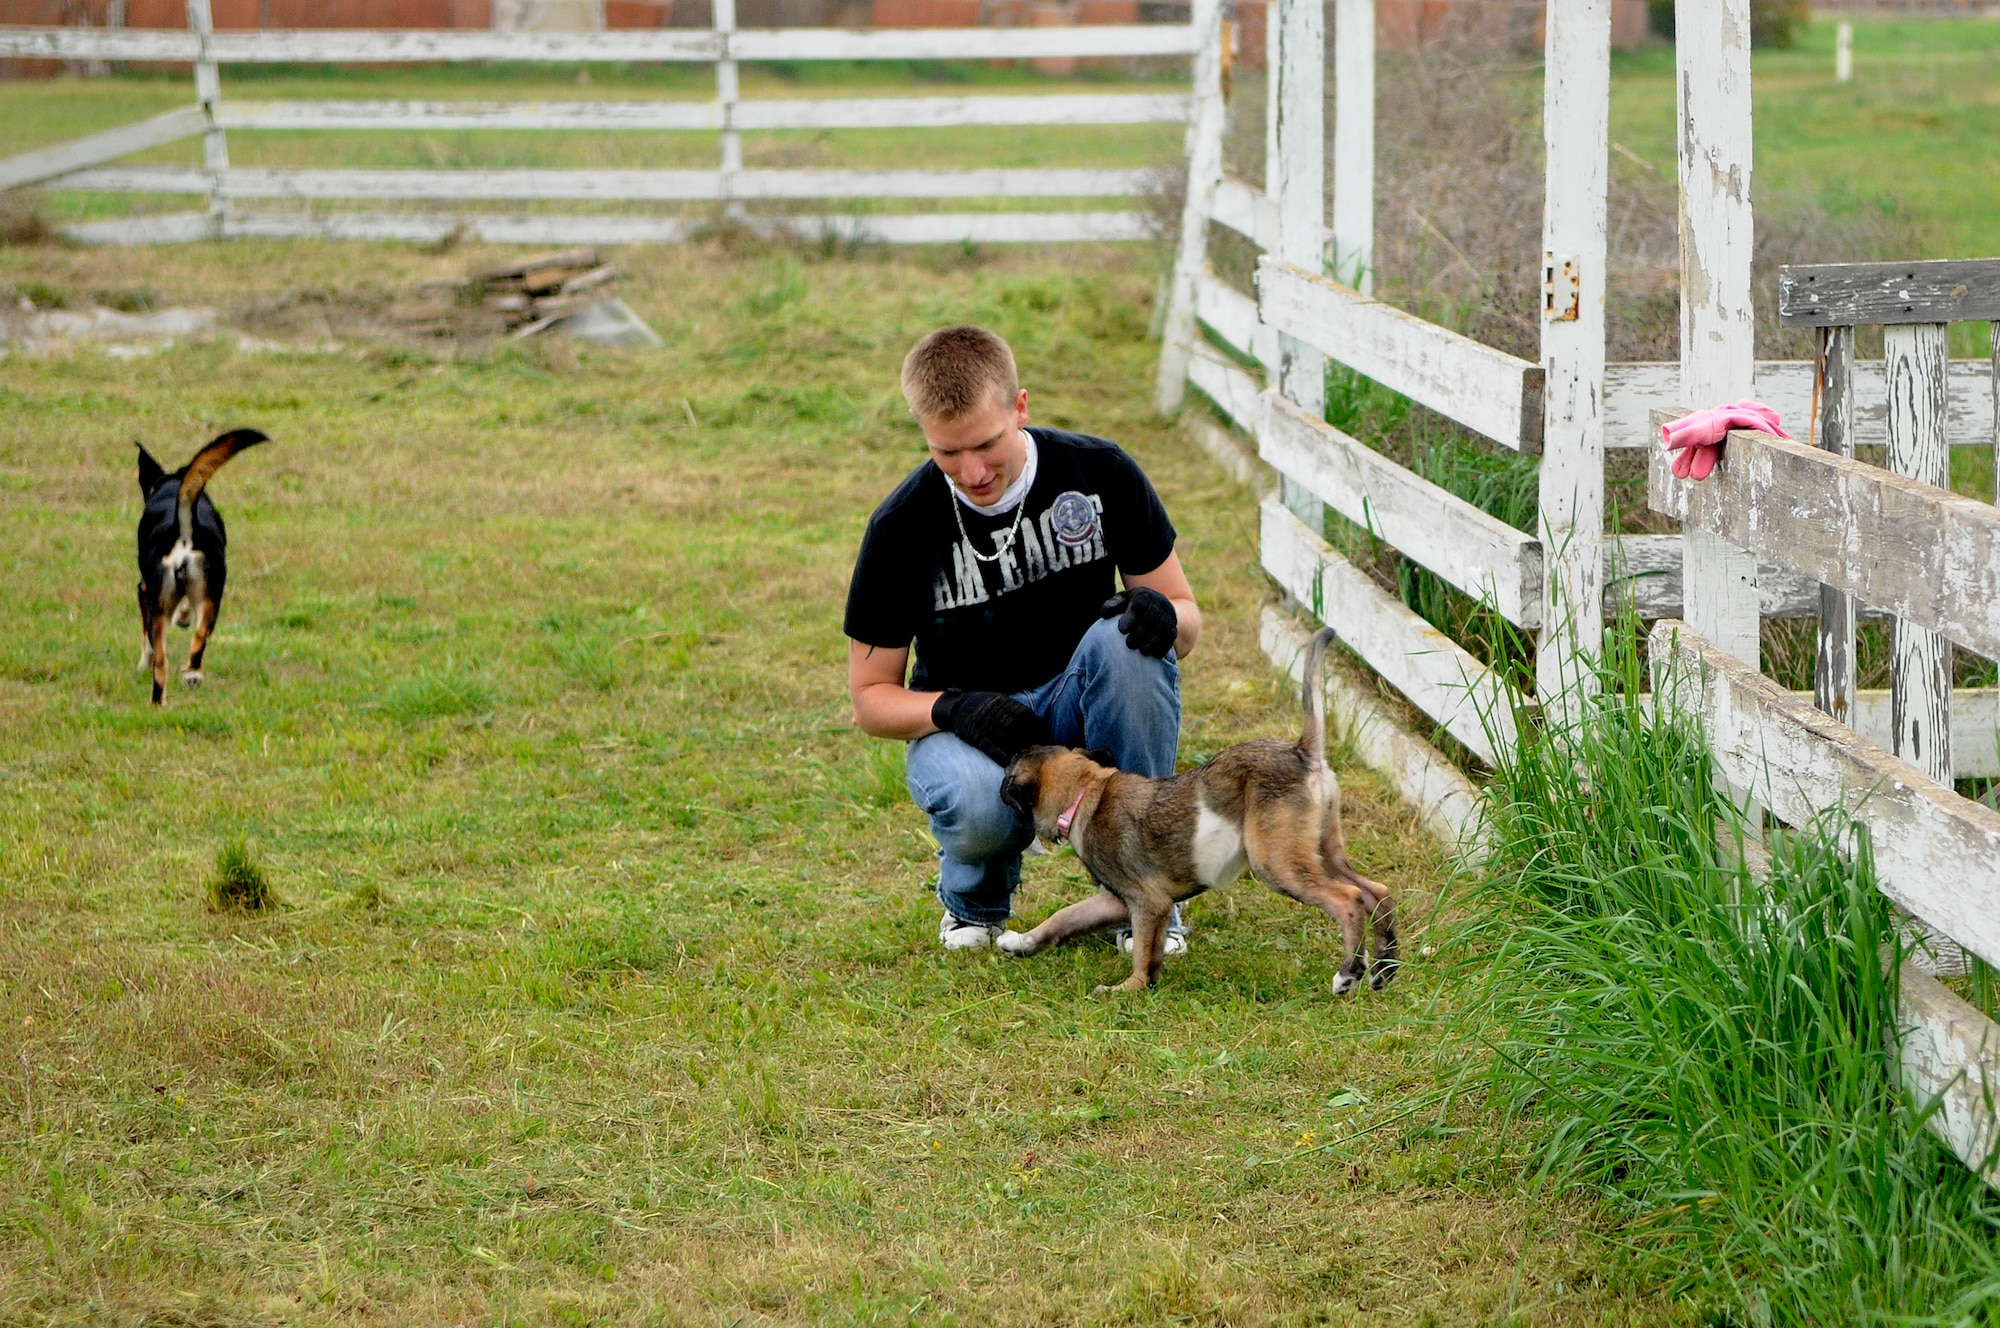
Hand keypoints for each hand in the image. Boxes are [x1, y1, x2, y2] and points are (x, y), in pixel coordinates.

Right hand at [931, 690, 1052, 765]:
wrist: (955, 709)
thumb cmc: (979, 704)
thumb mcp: (998, 700)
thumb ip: (1013, 708)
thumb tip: (1032, 719)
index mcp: (1005, 705)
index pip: (1028, 717)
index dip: (1040, 728)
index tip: (1048, 736)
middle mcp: (998, 716)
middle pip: (1021, 730)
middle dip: (1034, 741)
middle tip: (1044, 750)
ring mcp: (988, 728)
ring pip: (1009, 741)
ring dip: (1021, 751)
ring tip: (1032, 758)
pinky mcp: (978, 739)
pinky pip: (993, 750)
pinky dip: (1003, 757)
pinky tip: (1012, 763)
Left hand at [1099, 588, 1176, 657]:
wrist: (1159, 606)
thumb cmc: (1133, 605)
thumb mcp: (1122, 601)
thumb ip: (1112, 606)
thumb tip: (1104, 614)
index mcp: (1144, 596)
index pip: (1139, 604)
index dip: (1131, 617)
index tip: (1121, 630)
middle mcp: (1159, 604)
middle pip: (1152, 617)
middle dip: (1141, 632)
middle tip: (1129, 644)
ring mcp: (1168, 616)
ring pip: (1163, 628)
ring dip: (1153, 641)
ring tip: (1142, 651)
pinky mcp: (1174, 628)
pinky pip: (1171, 637)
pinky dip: (1164, 646)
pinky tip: (1155, 654)